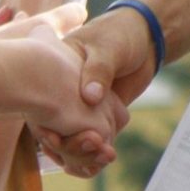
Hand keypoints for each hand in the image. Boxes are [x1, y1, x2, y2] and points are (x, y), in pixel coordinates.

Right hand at [20, 15, 130, 177]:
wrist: (145, 38)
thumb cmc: (120, 34)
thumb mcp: (108, 47)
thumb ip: (99, 70)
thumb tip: (90, 97)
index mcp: (59, 70)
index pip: (44, 105)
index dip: (45, 126)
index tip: (51, 136)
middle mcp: (66, 94)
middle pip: (56, 132)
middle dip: (65, 146)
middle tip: (76, 145)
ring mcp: (81, 108)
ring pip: (73, 142)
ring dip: (80, 154)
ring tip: (100, 155)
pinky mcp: (98, 117)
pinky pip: (92, 144)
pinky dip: (94, 155)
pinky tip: (104, 156)